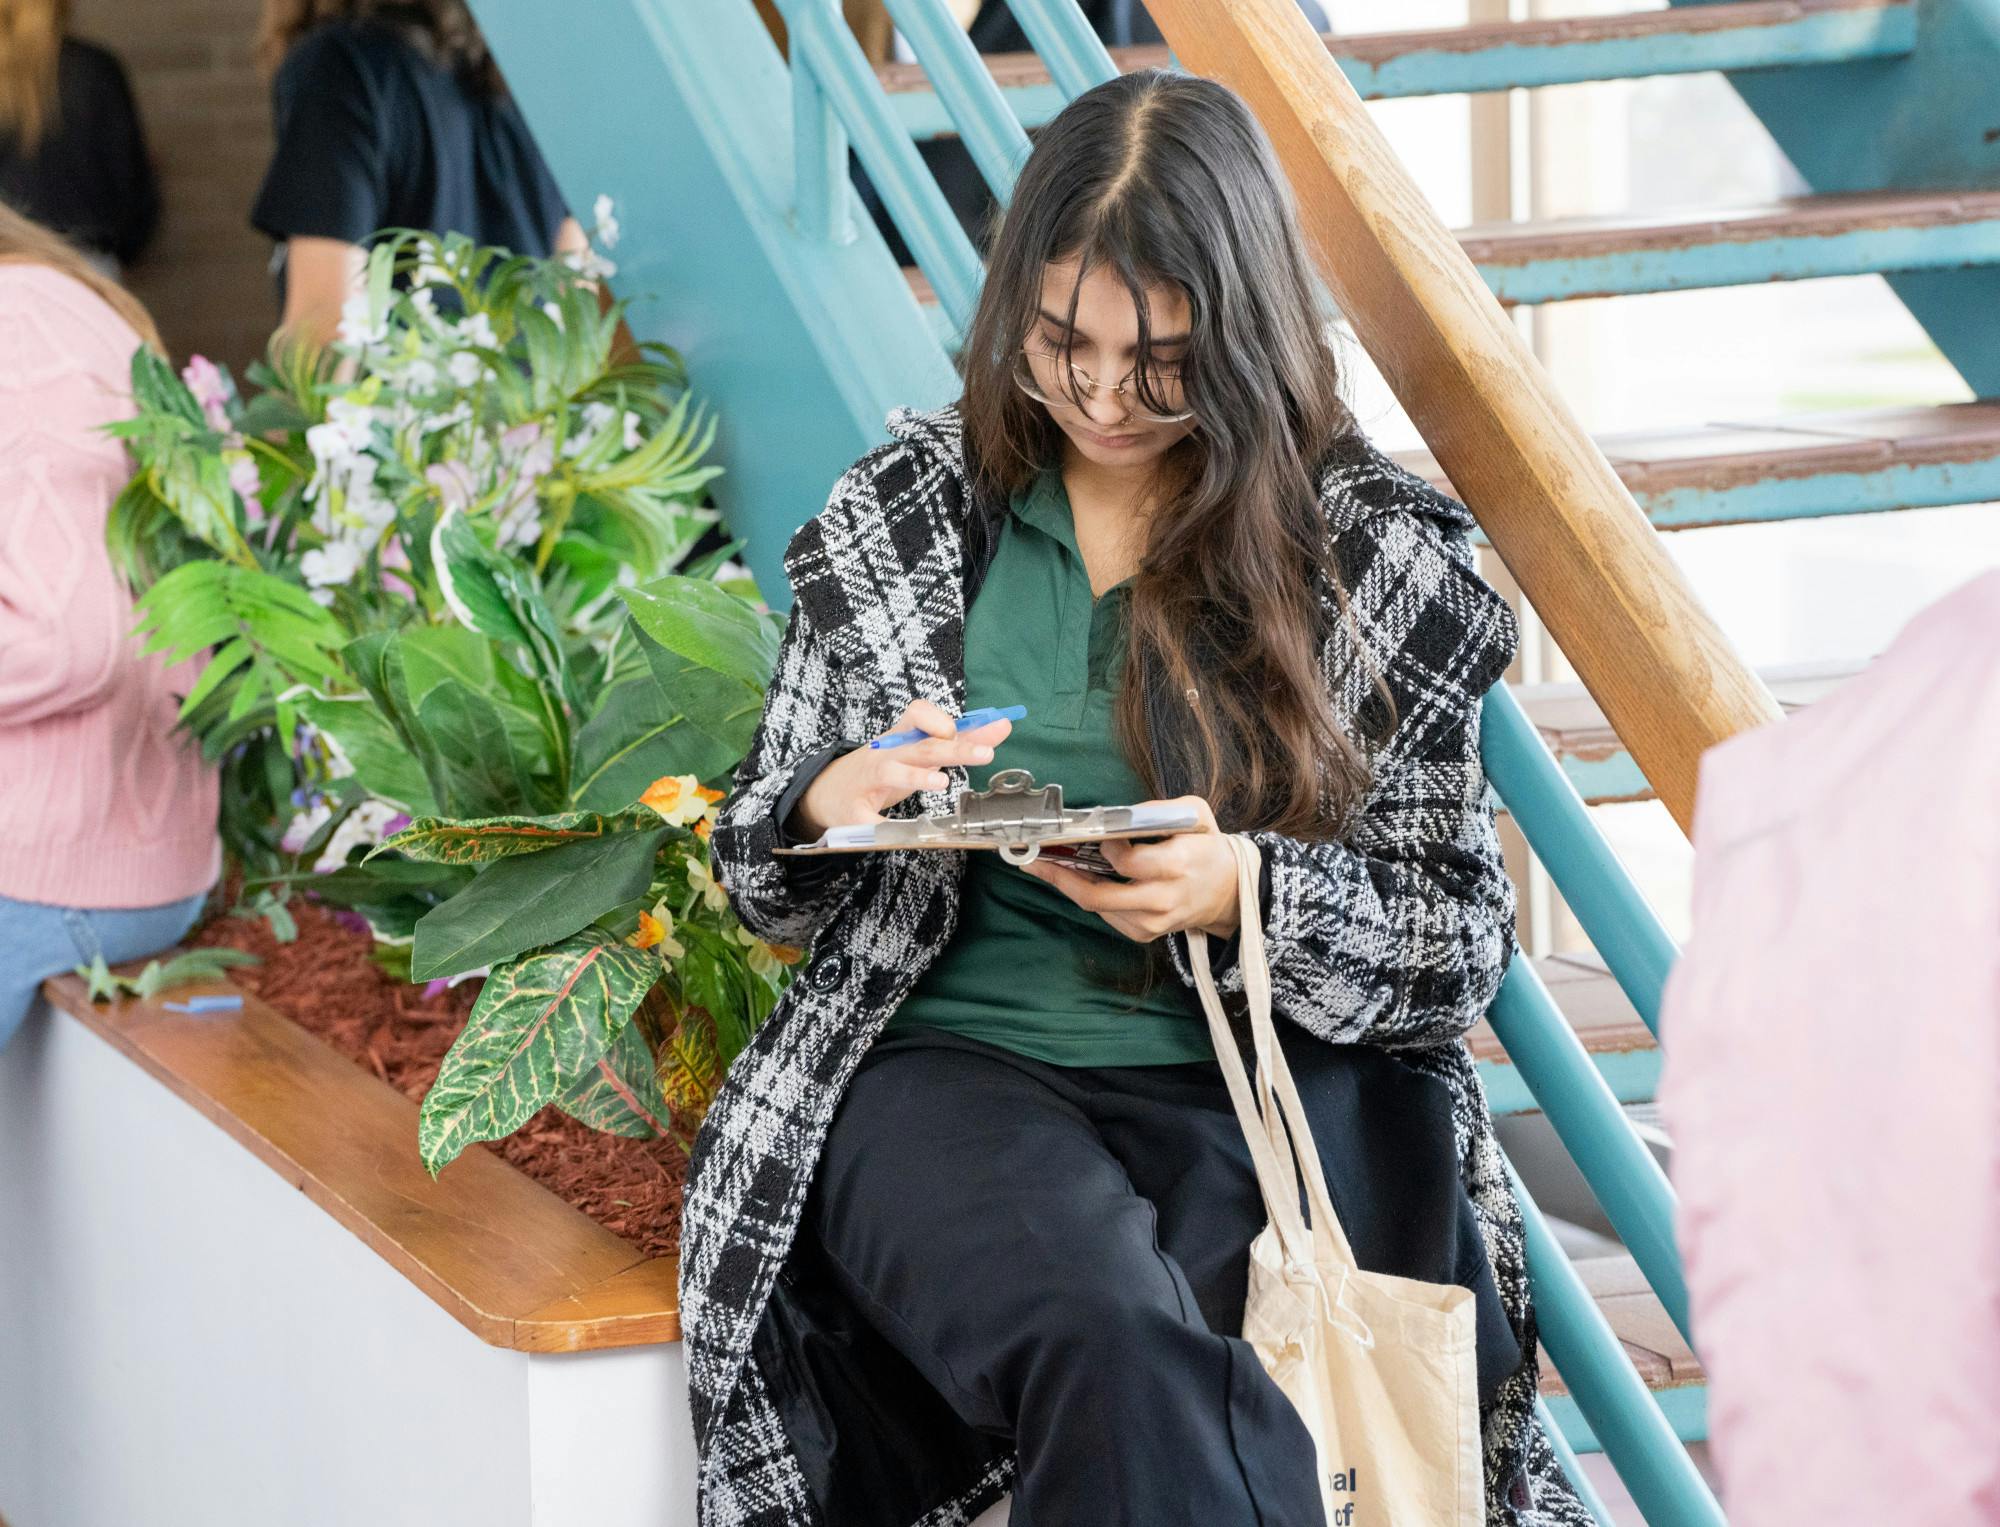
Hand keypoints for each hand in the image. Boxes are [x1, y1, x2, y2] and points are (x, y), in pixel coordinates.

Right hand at [792, 698, 1013, 839]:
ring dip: (916, 776)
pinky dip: (881, 824)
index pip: (918, 714)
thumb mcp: (920, 750)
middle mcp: (886, 753)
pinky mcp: (855, 810)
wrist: (830, 791)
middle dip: (954, 748)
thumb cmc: (886, 767)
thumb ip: (961, 740)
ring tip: (942, 782)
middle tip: (986, 754)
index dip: (939, 719)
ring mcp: (868, 780)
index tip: (958, 730)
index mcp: (901, 738)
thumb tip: (1001, 725)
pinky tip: (897, 832)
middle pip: (921, 746)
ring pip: (892, 771)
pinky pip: (869, 817)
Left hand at [1015, 796, 1240, 942]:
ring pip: (1097, 907)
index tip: (1098, 834)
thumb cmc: (1208, 848)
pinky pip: (1105, 915)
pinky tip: (1074, 877)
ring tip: (1044, 864)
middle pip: (1099, 895)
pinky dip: (1088, 894)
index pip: (1129, 863)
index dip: (1107, 848)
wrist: (1228, 892)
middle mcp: (1163, 900)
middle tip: (1033, 858)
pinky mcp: (1144, 933)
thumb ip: (1161, 809)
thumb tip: (1121, 814)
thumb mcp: (1197, 814)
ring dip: (1068, 884)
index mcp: (1178, 867)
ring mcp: (1152, 922)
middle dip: (1061, 876)